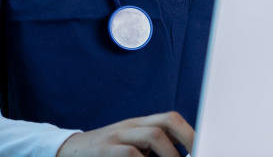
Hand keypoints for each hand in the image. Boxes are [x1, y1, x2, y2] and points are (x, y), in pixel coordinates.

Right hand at [56, 111, 194, 156]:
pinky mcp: (104, 151)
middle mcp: (131, 126)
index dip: (191, 134)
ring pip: (153, 135)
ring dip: (171, 155)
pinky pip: (130, 154)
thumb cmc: (105, 155)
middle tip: (198, 155)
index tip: (205, 149)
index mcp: (139, 125)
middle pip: (167, 121)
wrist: (67, 152)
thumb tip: (182, 155)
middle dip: (189, 139)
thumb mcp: (130, 148)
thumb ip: (151, 151)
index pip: (171, 119)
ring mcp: (117, 136)